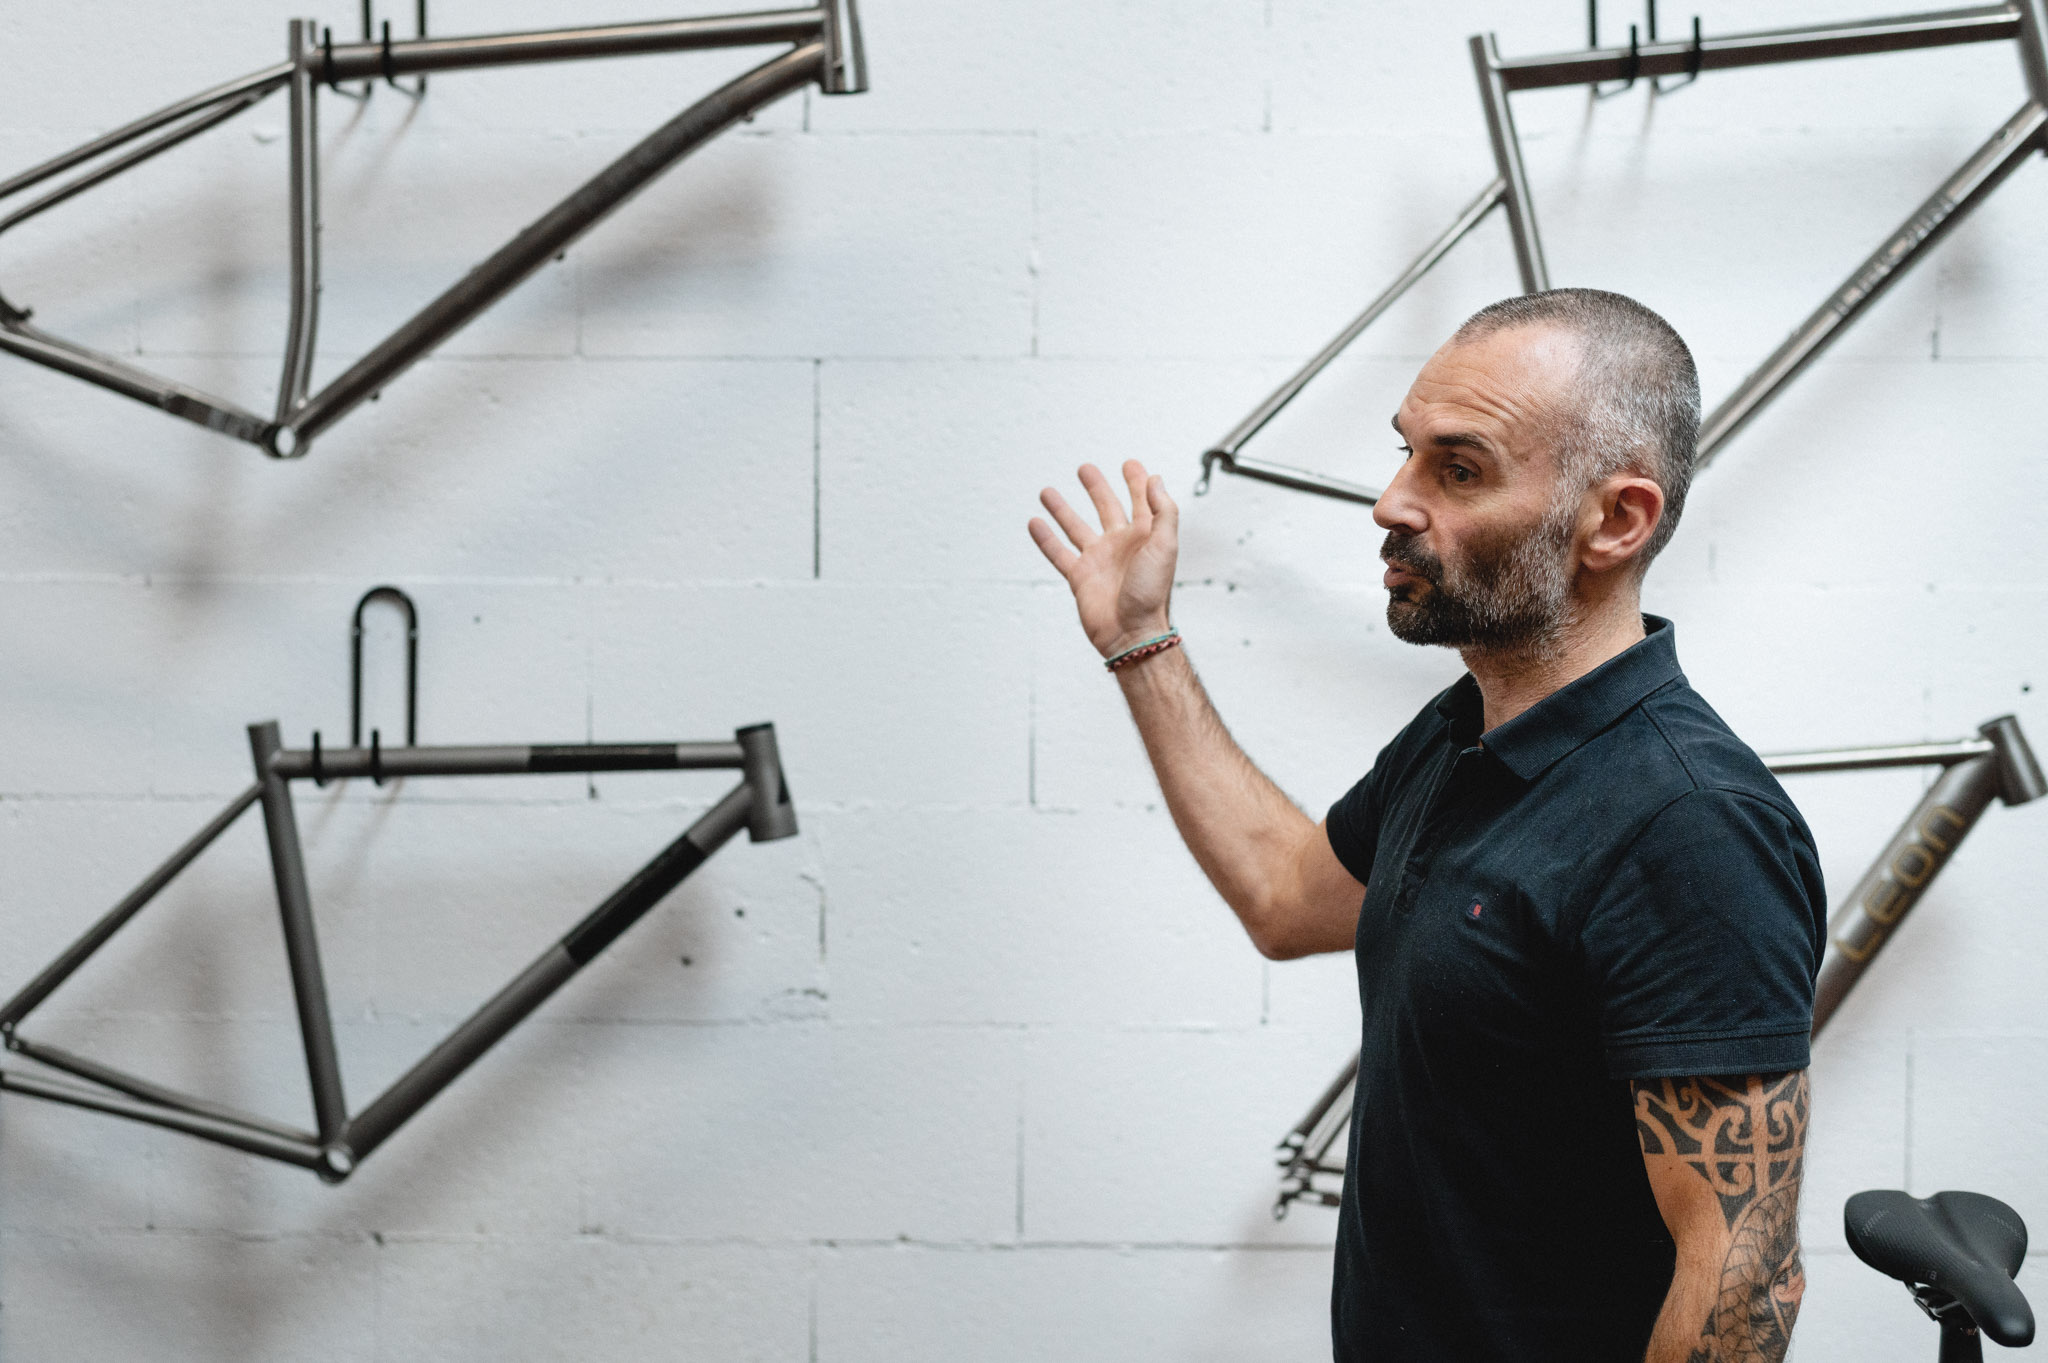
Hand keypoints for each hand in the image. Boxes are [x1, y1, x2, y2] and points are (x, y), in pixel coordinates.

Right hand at [1029, 460, 1178, 657]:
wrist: (1132, 633)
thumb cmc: (1153, 594)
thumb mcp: (1166, 546)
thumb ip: (1163, 511)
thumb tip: (1155, 480)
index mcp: (1144, 536)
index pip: (1141, 500)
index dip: (1137, 481)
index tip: (1130, 464)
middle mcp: (1120, 545)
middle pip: (1106, 507)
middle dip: (1097, 488)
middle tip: (1085, 469)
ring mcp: (1098, 560)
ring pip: (1076, 527)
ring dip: (1062, 509)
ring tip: (1047, 492)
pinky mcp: (1079, 576)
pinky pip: (1058, 552)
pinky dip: (1045, 538)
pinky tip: (1035, 523)